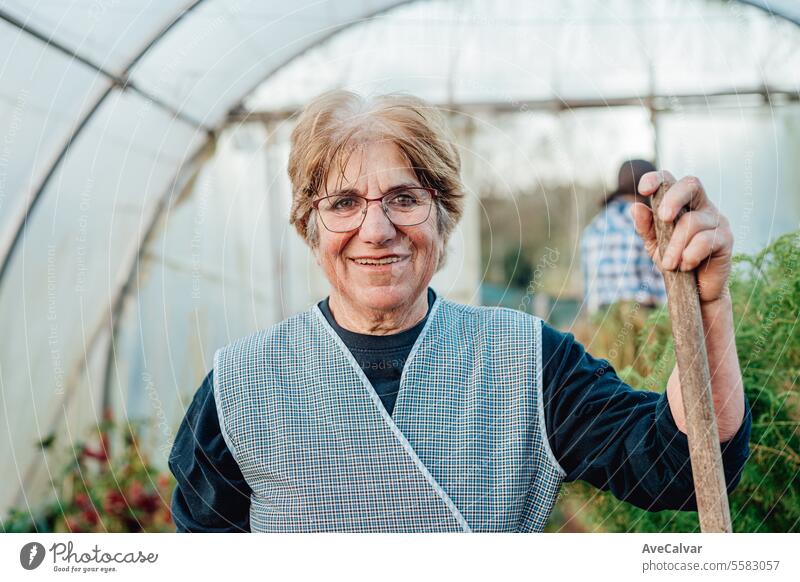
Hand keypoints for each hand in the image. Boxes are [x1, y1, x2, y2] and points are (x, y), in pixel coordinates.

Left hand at [632, 171, 733, 303]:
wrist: (695, 291)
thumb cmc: (675, 261)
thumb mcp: (654, 244)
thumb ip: (645, 227)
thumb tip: (635, 207)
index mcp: (682, 203)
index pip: (671, 180)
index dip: (656, 179)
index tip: (643, 189)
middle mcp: (701, 206)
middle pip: (691, 185)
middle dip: (673, 199)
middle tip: (663, 219)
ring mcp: (716, 220)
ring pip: (691, 221)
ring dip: (675, 246)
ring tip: (669, 265)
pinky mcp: (726, 238)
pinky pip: (705, 240)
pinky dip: (690, 254)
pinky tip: (686, 265)